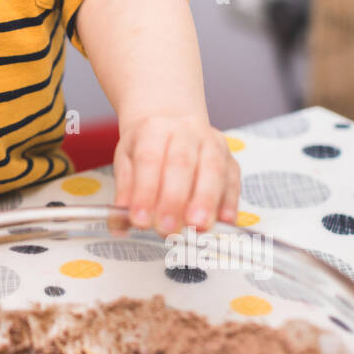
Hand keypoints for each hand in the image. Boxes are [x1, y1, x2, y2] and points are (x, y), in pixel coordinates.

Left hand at [112, 113, 240, 235]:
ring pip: (213, 170)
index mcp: (154, 129)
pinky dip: (229, 202)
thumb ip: (125, 189)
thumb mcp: (126, 159)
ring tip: (197, 227)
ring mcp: (213, 143)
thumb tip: (120, 220)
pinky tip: (223, 221)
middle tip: (167, 229)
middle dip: (174, 200)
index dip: (145, 192)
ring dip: (206, 202)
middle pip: (182, 163)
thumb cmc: (147, 145)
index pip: (148, 159)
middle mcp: (186, 131)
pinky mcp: (231, 160)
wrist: (173, 124)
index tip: (140, 220)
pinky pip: (233, 181)